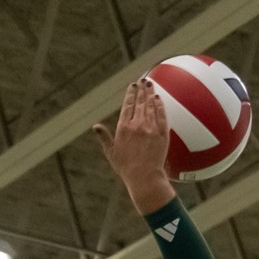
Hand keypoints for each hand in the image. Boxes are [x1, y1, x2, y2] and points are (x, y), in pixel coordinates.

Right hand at [93, 77, 174, 211]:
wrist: (144, 178)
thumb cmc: (126, 168)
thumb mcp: (111, 152)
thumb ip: (104, 137)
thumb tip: (95, 126)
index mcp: (124, 128)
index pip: (128, 105)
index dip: (130, 94)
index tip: (132, 85)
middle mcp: (138, 125)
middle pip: (140, 102)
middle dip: (142, 89)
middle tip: (143, 80)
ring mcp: (151, 128)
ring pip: (151, 106)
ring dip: (151, 94)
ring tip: (151, 84)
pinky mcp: (162, 134)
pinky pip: (161, 116)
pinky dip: (160, 106)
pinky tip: (159, 100)